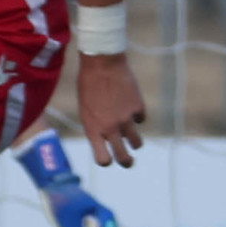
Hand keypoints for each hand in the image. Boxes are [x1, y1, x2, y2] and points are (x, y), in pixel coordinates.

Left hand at [76, 52, 144, 166]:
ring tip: (131, 137)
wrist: (102, 64)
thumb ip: (95, 126)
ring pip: (136, 143)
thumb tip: (106, 140)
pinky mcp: (138, 108)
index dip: (106, 160)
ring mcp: (126, 119)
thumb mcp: (85, 109)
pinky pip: (140, 119)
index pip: (102, 158)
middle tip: (128, 162)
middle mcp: (110, 127)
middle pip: (123, 157)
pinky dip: (136, 115)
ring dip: (134, 142)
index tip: (107, 158)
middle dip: (126, 162)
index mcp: (93, 129)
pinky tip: (129, 104)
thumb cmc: (88, 85)